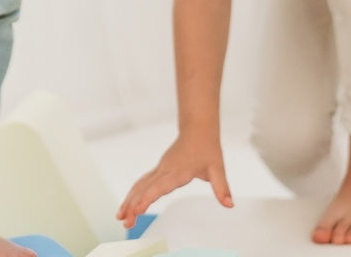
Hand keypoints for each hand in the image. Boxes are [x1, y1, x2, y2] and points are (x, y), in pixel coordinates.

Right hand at [116, 134, 232, 228]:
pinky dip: (133, 194)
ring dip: (129, 200)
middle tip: (125, 223)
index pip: (160, 186)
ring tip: (120, 218)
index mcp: (179, 170)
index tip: (137, 209)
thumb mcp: (217, 167)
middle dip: (133, 205)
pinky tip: (127, 205)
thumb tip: (230, 205)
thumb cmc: (207, 148)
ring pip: (140, 185)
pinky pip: (142, 182)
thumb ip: (222, 187)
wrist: (198, 128)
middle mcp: (165, 169)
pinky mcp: (158, 169)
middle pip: (145, 188)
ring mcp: (160, 168)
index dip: (148, 198)